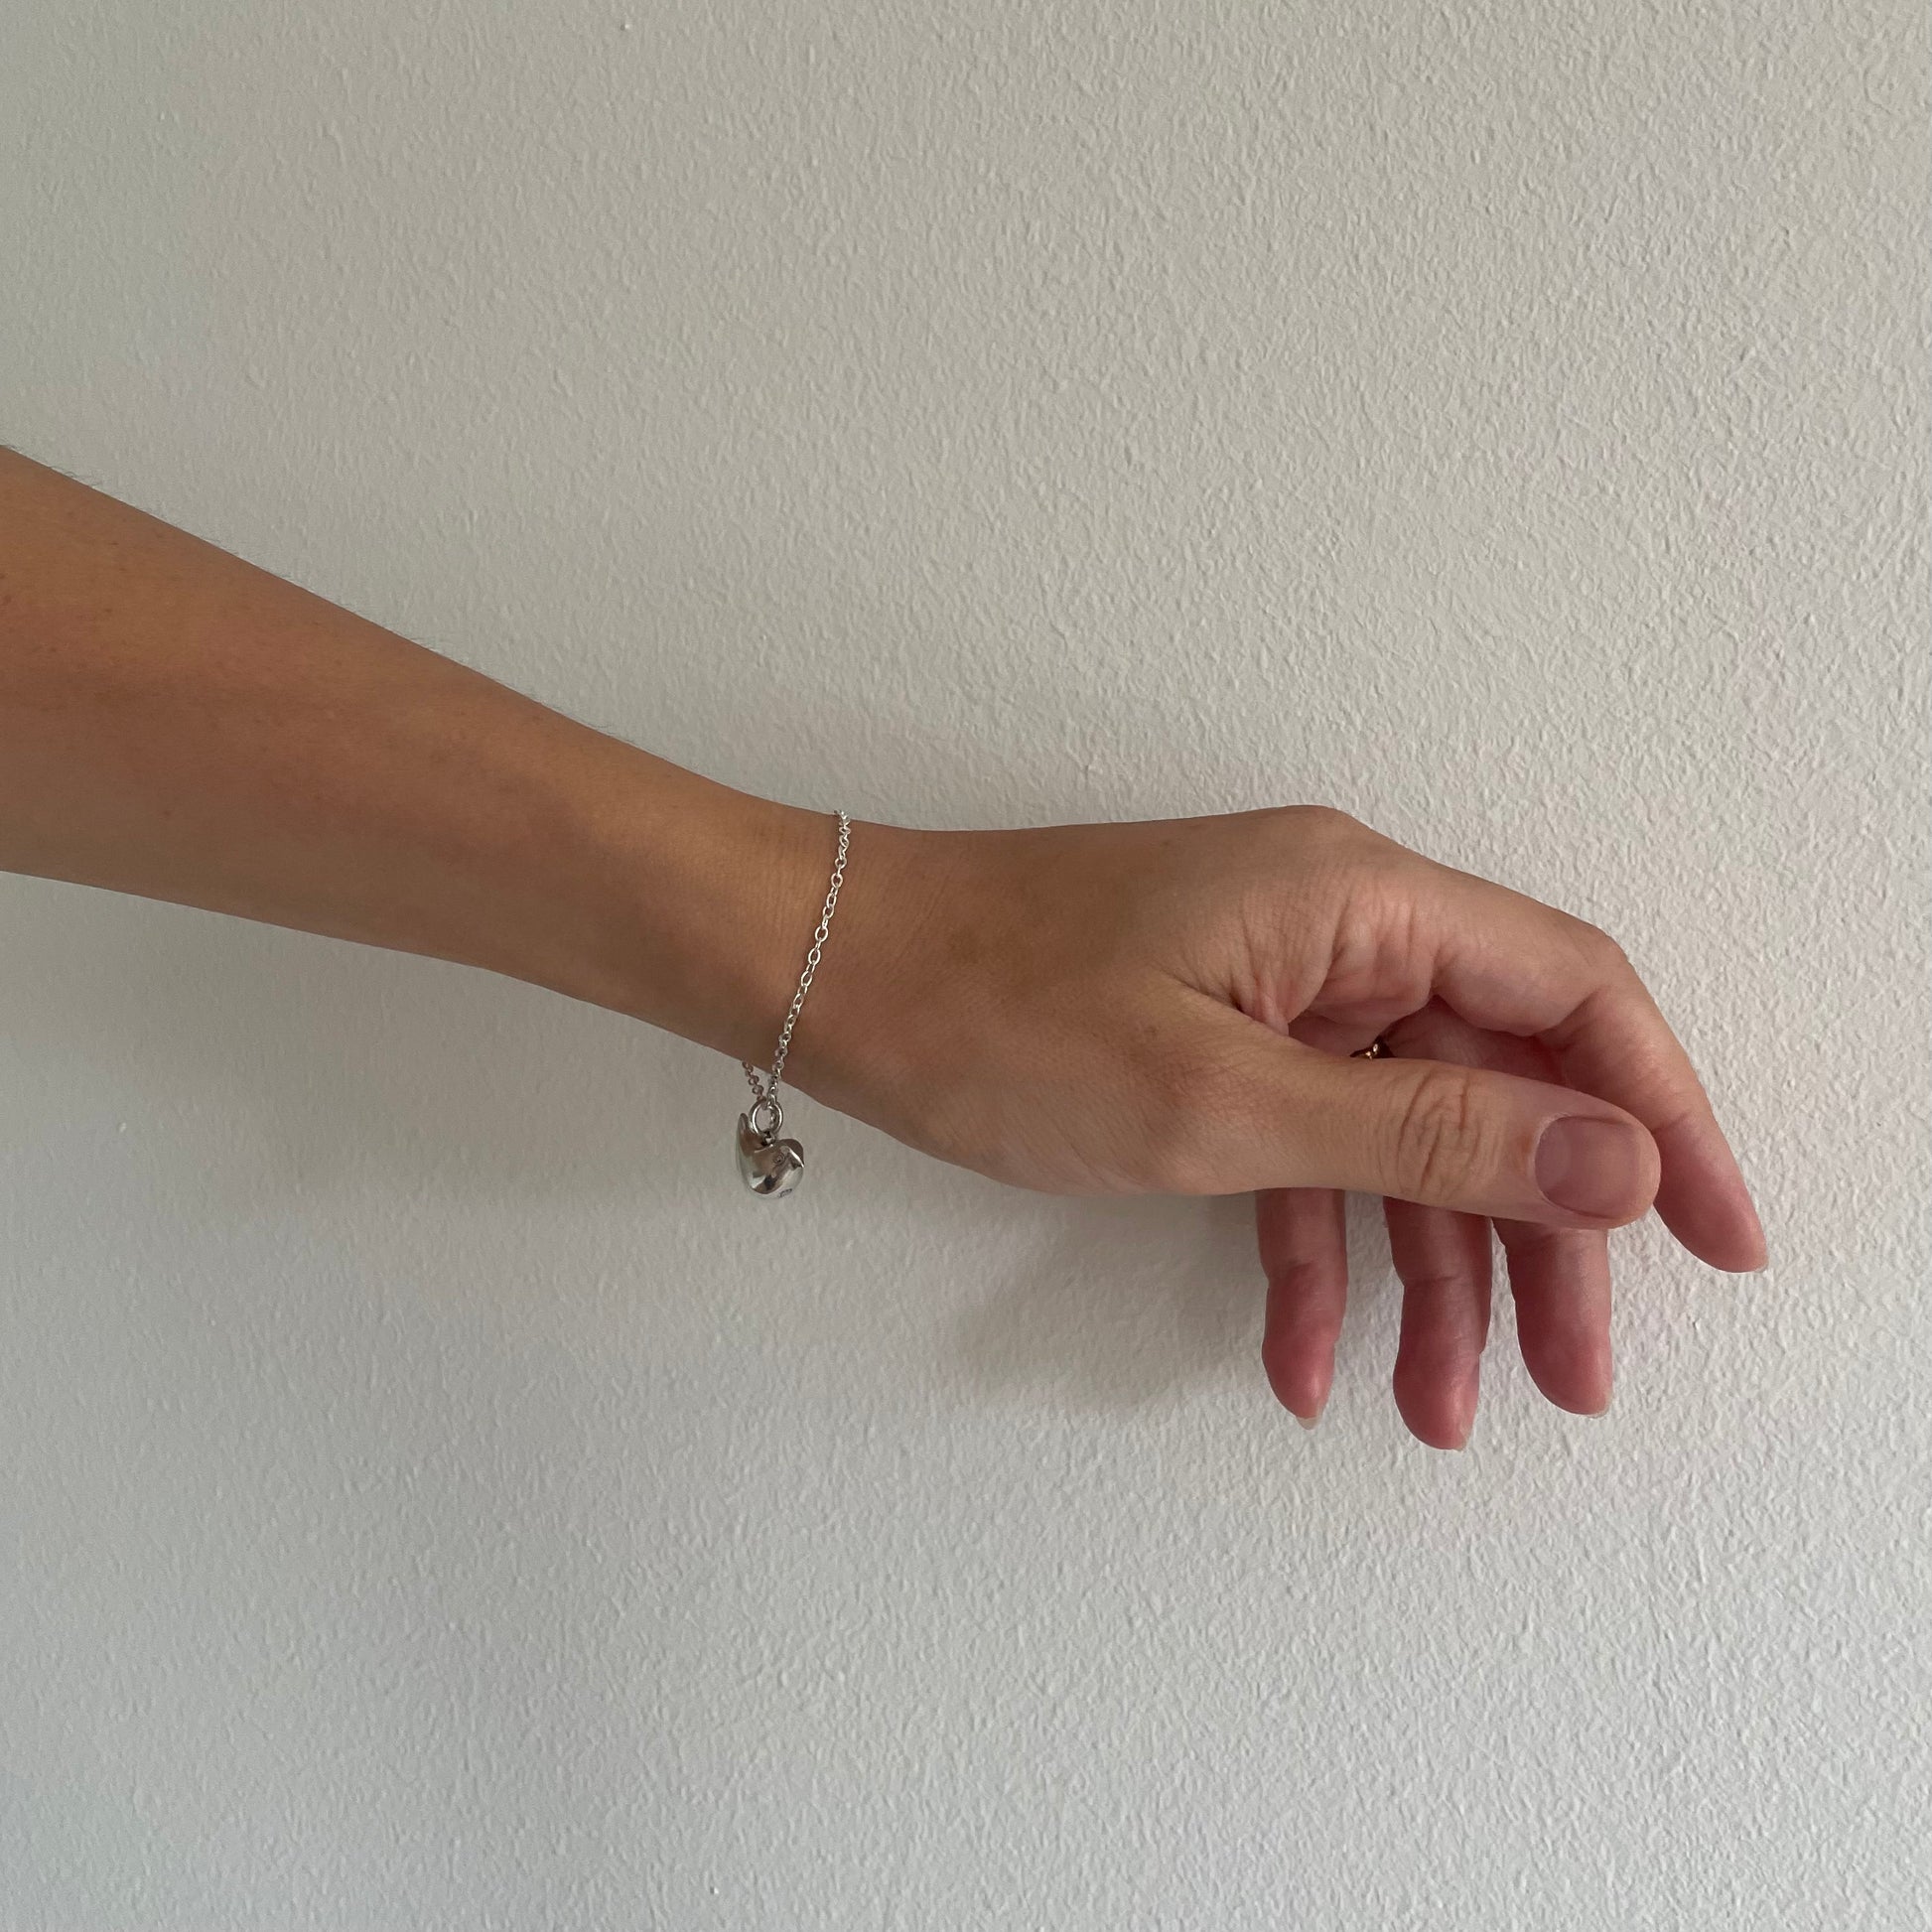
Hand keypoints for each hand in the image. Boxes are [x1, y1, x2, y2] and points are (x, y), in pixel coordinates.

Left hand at [795, 805, 1766, 1448]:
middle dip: (1539, 1237)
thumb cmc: (995, 1011)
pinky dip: (1313, 1251)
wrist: (826, 978)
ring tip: (1438, 1409)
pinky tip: (1307, 1360)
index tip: (1721, 1243)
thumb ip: (1427, 1132)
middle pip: (1496, 1080)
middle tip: (1574, 1377)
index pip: (1574, 994)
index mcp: (1361, 899)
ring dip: (1425, 1272)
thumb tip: (1617, 1161)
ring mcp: (1271, 985)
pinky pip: (1300, 1149)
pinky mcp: (1211, 1037)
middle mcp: (1337, 928)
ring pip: (1398, 1135)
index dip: (1665, 1118)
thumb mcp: (1223, 1101)